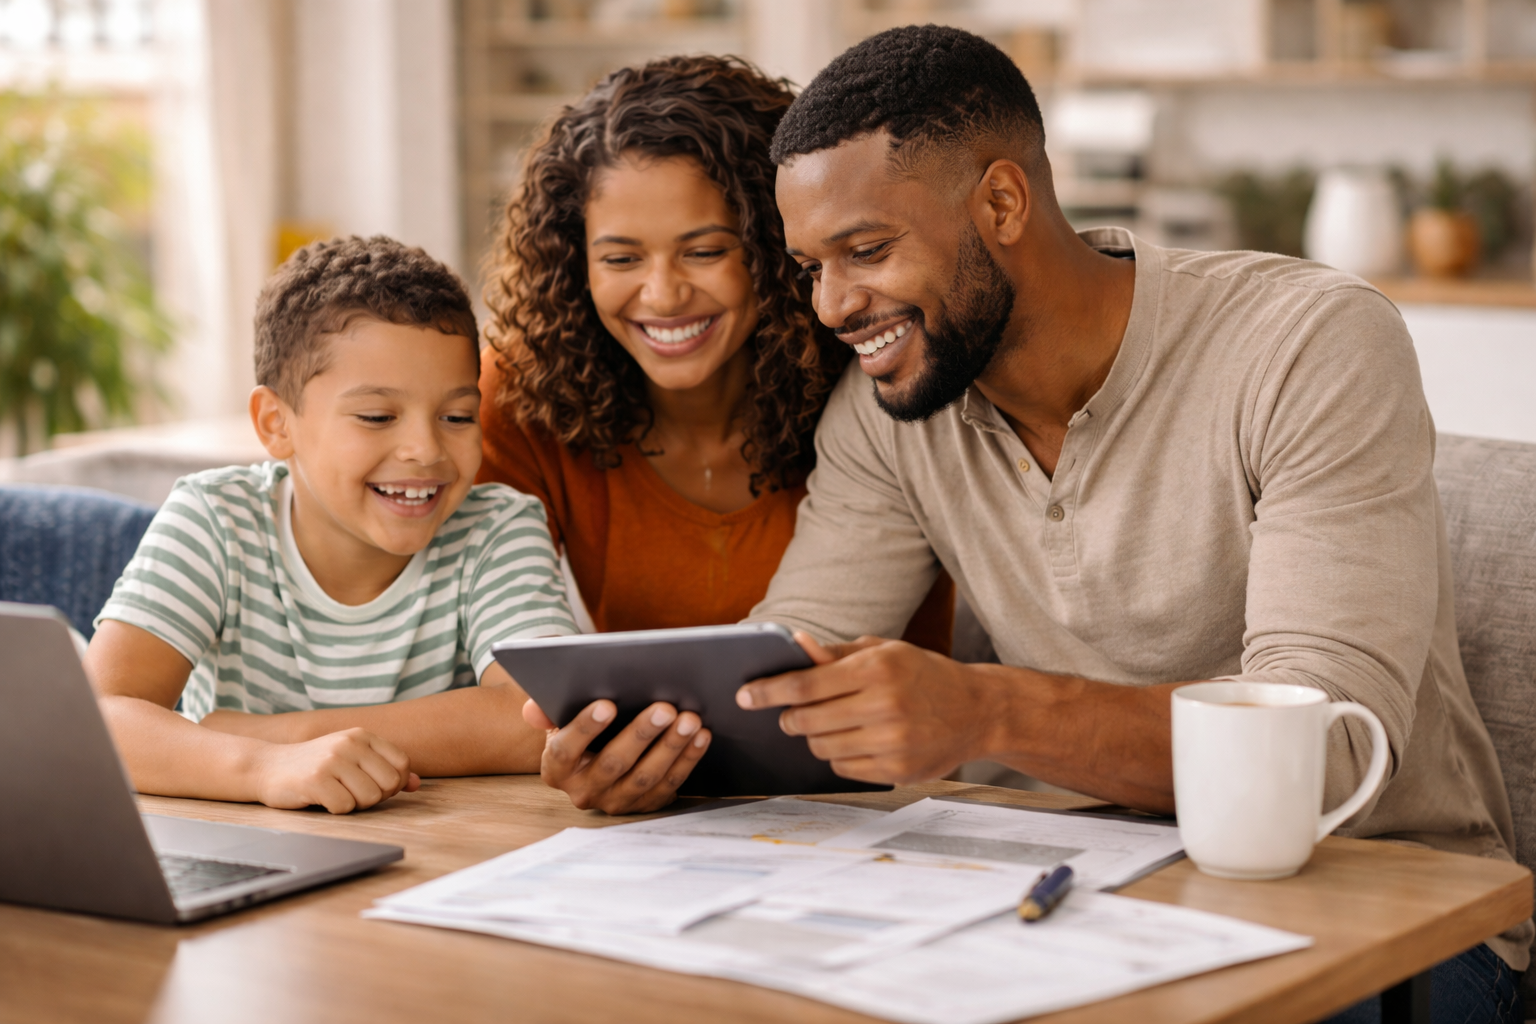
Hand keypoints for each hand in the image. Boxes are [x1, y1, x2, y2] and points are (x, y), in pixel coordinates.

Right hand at [250, 728, 420, 813]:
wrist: (267, 767)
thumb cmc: (316, 766)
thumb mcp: (352, 759)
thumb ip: (385, 768)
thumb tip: (416, 784)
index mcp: (362, 736)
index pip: (402, 765)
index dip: (391, 783)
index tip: (371, 784)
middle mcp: (349, 744)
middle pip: (389, 784)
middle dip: (374, 797)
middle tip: (350, 792)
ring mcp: (332, 760)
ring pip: (369, 798)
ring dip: (354, 804)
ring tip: (335, 793)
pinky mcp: (315, 780)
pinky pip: (345, 807)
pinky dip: (335, 810)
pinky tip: (320, 798)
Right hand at [522, 699, 710, 813]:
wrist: (595, 754)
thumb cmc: (579, 724)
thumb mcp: (558, 714)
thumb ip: (545, 707)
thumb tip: (533, 709)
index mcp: (556, 768)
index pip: (565, 750)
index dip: (585, 728)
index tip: (607, 704)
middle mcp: (583, 791)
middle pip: (613, 764)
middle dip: (641, 734)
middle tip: (665, 708)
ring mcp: (616, 802)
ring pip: (645, 777)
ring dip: (671, 747)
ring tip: (690, 719)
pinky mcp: (645, 805)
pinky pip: (669, 785)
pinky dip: (687, 760)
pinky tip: (701, 736)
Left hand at [735, 631, 1000, 784]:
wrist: (978, 710)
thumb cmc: (923, 674)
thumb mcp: (884, 651)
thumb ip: (836, 653)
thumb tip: (794, 644)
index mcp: (878, 669)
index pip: (805, 685)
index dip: (768, 691)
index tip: (744, 695)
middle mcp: (885, 706)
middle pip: (806, 720)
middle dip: (789, 717)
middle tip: (790, 713)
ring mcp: (892, 742)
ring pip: (821, 747)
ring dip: (815, 737)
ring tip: (832, 724)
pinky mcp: (898, 771)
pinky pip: (843, 768)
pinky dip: (839, 756)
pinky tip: (855, 741)